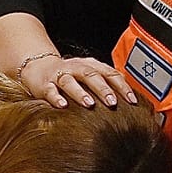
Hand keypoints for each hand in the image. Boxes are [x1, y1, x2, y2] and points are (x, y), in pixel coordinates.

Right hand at [18, 54, 136, 108]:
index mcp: (91, 66)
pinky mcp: (45, 84)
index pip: (110, 73)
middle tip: (113, 102)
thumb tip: (129, 102)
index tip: (132, 101)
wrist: (39, 67)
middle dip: (103, 89)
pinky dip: (56, 98)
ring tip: (89, 104)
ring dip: (80, 92)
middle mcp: (77, 68)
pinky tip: (62, 106)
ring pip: (70, 81)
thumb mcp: (89, 77)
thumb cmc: (70, 76)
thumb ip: (106, 85)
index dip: (122, 86)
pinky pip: (51, 91)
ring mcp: (60, 75)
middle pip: (92, 75)